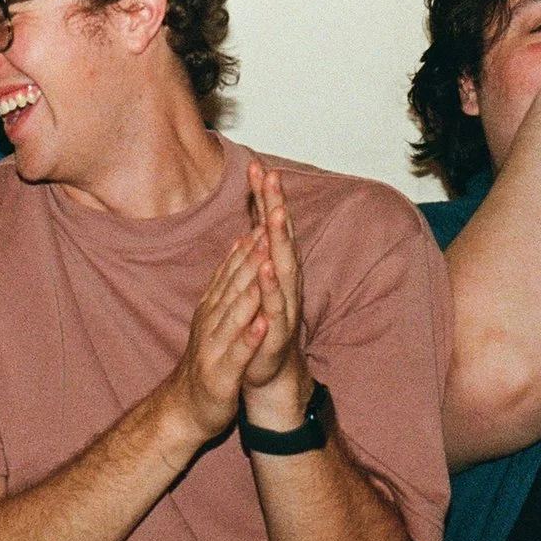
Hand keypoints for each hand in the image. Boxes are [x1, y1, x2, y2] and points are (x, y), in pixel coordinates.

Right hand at [165, 231, 265, 444]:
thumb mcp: (216, 317)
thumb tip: (239, 243)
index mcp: (212, 308)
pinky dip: (250, 336)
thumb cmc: (208, 360)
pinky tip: (263, 322)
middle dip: (253, 258)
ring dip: (251, 289)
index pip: (232, 271)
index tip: (266, 218)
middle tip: (269, 228)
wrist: (185, 408)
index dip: (251, 246)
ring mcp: (214, 347)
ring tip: (266, 266)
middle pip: (234, 285)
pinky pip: (238, 352)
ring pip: (234, 314)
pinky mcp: (221, 374)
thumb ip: (226, 283)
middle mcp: (211, 322)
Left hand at [240, 162, 310, 430]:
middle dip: (277, 206)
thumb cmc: (262, 325)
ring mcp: (285, 305)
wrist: (267, 374)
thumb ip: (256, 252)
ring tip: (276, 213)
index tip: (258, 167)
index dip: (266, 198)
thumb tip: (258, 219)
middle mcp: (285, 282)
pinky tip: (267, 267)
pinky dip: (272, 286)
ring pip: (284, 266)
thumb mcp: (255, 284)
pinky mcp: (279, 330)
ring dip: (281, 239)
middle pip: (281, 238)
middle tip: (271, 175)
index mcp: (276, 269)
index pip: (270, 227)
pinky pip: (277, 304)